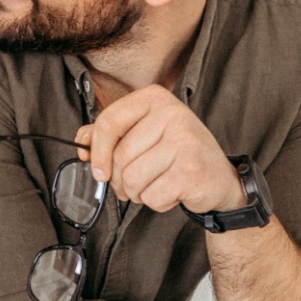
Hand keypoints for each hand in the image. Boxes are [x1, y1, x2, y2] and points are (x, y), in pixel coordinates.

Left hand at [75, 85, 245, 214]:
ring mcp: (184, 141)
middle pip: (119, 156)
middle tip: (136, 183)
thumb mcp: (144, 135)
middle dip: (121, 180)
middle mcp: (172, 113)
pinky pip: (151, 196)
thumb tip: (82, 142)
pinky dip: (157, 203)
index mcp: (155, 98)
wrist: (219, 178)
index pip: (108, 122)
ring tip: (158, 184)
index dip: (97, 151)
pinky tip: (173, 192)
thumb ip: (109, 134)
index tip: (99, 170)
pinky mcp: (191, 170)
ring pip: (132, 179)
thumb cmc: (178, 155)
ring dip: (138, 193)